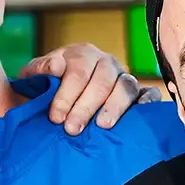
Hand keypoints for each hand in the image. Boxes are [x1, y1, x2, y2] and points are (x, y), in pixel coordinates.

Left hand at [19, 43, 150, 135]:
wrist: (59, 98)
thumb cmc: (46, 89)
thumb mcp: (35, 77)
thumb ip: (40, 71)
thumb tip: (56, 66)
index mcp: (81, 55)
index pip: (77, 72)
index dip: (66, 95)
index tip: (55, 117)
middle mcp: (105, 62)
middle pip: (102, 81)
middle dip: (85, 107)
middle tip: (72, 129)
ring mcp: (124, 76)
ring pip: (125, 86)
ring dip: (114, 106)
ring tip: (103, 126)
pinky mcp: (139, 92)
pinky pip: (150, 92)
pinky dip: (148, 101)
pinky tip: (140, 113)